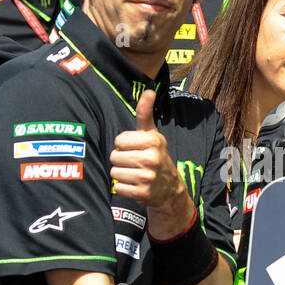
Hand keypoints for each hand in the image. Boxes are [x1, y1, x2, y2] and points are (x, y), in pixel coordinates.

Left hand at [110, 89, 191, 236]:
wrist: (170, 189)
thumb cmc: (157, 156)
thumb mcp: (153, 134)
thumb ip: (146, 113)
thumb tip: (148, 90)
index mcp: (153, 141)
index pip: (119, 140)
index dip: (124, 145)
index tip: (135, 149)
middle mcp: (151, 158)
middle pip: (114, 156)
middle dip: (121, 160)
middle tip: (134, 163)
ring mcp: (147, 177)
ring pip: (114, 172)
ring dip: (121, 174)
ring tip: (134, 174)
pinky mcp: (142, 193)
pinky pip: (118, 188)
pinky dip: (123, 188)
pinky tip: (134, 185)